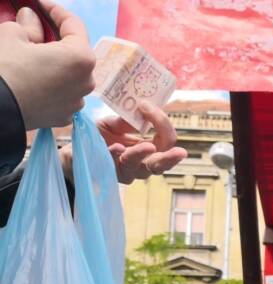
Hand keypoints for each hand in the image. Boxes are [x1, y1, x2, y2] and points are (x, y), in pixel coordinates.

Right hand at [0, 1, 94, 129]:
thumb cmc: (5, 69)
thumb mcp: (13, 35)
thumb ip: (28, 24)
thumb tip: (31, 18)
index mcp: (81, 57)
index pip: (74, 25)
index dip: (55, 10)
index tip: (40, 4)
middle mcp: (87, 81)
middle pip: (75, 51)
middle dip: (56, 36)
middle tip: (36, 25)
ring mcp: (77, 101)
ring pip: (69, 73)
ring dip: (55, 61)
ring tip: (33, 52)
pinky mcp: (64, 116)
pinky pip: (62, 91)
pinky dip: (52, 81)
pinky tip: (34, 75)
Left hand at [60, 101, 187, 182]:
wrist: (75, 151)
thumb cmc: (99, 137)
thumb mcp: (114, 124)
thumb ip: (127, 120)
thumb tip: (139, 109)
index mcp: (150, 152)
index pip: (166, 141)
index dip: (163, 124)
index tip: (146, 104)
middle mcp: (141, 166)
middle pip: (161, 164)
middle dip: (170, 158)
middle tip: (180, 152)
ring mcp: (125, 172)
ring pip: (139, 168)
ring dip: (142, 155)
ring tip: (146, 146)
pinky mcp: (106, 172)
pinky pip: (112, 164)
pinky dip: (115, 155)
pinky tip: (117, 148)